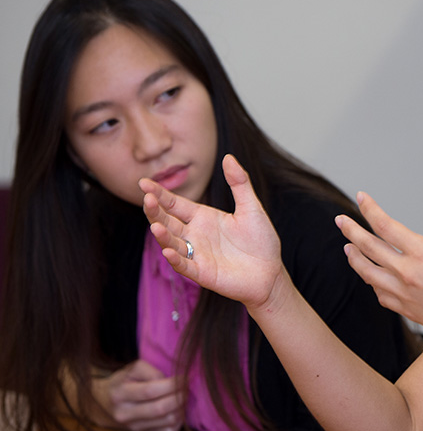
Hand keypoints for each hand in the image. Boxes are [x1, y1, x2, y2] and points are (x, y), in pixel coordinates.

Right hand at [93, 360, 183, 430]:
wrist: (105, 403)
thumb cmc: (124, 382)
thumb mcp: (132, 370)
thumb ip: (151, 371)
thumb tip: (170, 382)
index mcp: (119, 394)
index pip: (150, 391)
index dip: (172, 385)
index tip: (184, 378)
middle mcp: (124, 414)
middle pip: (161, 408)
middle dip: (180, 397)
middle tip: (187, 388)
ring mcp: (133, 428)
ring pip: (168, 421)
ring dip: (181, 408)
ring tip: (182, 397)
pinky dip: (179, 420)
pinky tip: (176, 410)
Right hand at [141, 154, 286, 311]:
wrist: (271, 272)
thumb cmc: (261, 241)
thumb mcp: (251, 208)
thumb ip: (239, 183)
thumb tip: (228, 157)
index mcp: (203, 217)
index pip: (175, 203)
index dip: (159, 193)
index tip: (143, 183)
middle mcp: (195, 235)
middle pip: (167, 221)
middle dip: (155, 211)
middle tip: (147, 198)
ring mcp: (196, 254)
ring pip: (172, 243)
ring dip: (162, 235)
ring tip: (156, 226)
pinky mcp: (203, 273)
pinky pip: (185, 266)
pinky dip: (176, 260)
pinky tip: (169, 251)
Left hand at [337, 180, 422, 345]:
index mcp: (422, 253)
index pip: (386, 225)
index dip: (370, 209)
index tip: (360, 196)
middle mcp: (406, 273)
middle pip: (369, 248)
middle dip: (352, 231)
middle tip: (340, 220)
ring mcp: (404, 294)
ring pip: (369, 273)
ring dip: (355, 258)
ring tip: (347, 248)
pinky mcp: (406, 309)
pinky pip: (380, 295)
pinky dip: (371, 283)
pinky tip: (371, 278)